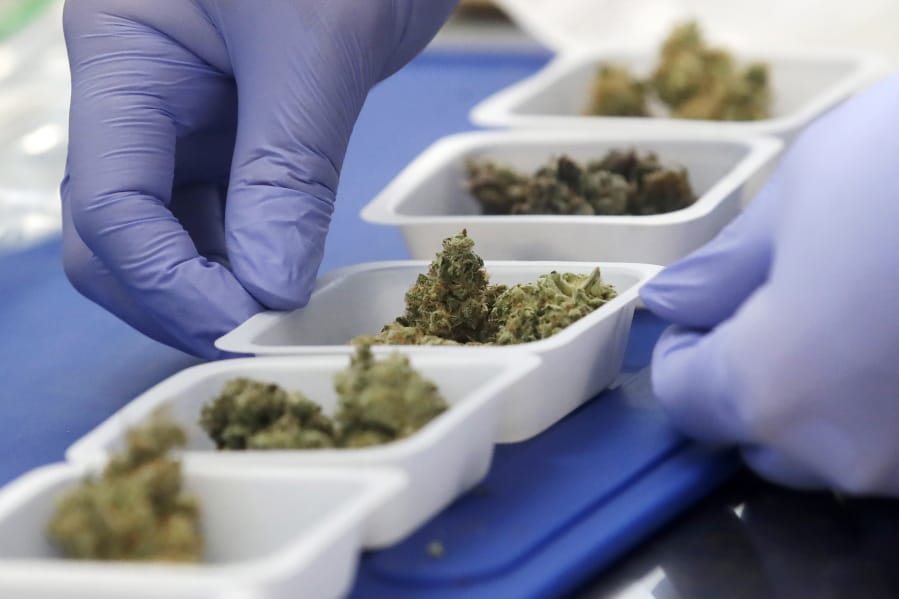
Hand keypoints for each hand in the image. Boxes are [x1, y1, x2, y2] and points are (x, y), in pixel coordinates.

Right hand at [61, 0, 456, 357]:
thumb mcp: (318, 48)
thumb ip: (287, 170)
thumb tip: (267, 289)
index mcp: (124, 56)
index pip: (110, 205)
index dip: (171, 284)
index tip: (250, 327)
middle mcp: (141, 97)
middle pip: (120, 234)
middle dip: (180, 298)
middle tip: (261, 338)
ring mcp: (188, 118)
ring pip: (173, 235)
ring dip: (220, 286)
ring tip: (285, 318)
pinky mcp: (240, 131)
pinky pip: (227, 214)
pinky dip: (254, 257)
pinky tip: (292, 278)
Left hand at [640, 74, 898, 494]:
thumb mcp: (800, 196)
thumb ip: (723, 269)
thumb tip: (675, 302)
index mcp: (773, 386)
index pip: (686, 398)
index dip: (685, 350)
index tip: (707, 310)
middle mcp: (846, 452)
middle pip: (760, 435)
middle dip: (756, 376)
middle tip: (794, 299)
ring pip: (839, 449)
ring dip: (831, 395)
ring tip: (871, 308)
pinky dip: (895, 402)